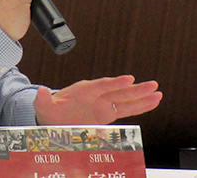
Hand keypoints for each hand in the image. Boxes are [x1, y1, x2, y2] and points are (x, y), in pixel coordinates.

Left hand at [33, 75, 162, 124]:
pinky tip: (152, 103)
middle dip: (135, 89)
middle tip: (152, 85)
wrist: (54, 118)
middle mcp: (96, 95)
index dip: (115, 83)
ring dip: (141, 98)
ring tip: (158, 94)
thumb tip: (39, 92)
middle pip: (118, 91)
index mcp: (83, 90)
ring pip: (125, 100)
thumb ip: (43, 100)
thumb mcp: (43, 105)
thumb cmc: (50, 110)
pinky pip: (126, 110)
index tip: (129, 79)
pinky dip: (139, 107)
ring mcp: (103, 104)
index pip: (101, 85)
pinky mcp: (107, 114)